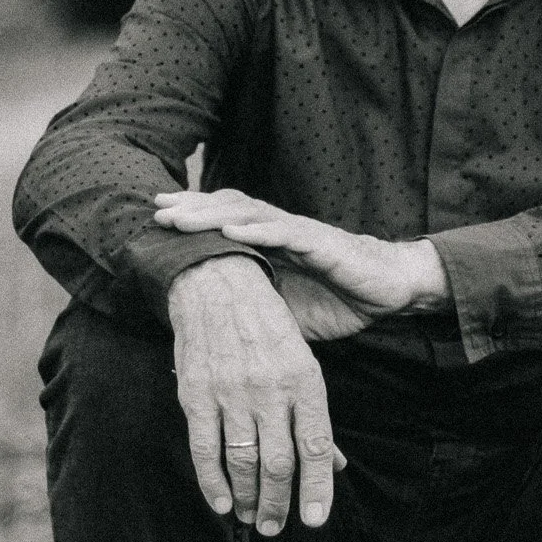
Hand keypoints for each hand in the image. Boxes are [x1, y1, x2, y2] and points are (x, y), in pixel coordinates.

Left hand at [154, 190, 449, 337]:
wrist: (387, 291)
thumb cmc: (335, 298)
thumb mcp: (282, 312)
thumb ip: (251, 310)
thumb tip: (206, 334)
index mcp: (268, 243)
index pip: (222, 221)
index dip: (191, 216)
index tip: (155, 218)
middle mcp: (279, 230)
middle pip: (228, 210)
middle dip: (190, 208)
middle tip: (155, 208)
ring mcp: (299, 233)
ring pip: (249, 216)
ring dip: (212, 215)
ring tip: (180, 218)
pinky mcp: (322, 243)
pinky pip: (286, 233)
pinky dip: (258, 231)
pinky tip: (232, 231)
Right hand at [166, 255, 343, 533]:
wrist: (218, 284)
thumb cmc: (268, 327)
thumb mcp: (303, 363)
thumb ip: (315, 417)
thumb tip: (334, 465)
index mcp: (304, 379)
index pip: (316, 445)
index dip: (317, 488)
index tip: (315, 520)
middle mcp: (270, 388)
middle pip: (279, 462)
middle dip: (280, 503)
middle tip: (277, 528)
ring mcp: (231, 392)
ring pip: (243, 461)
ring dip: (250, 498)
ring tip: (254, 518)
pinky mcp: (197, 393)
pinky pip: (205, 449)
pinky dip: (213, 483)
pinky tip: (223, 504)